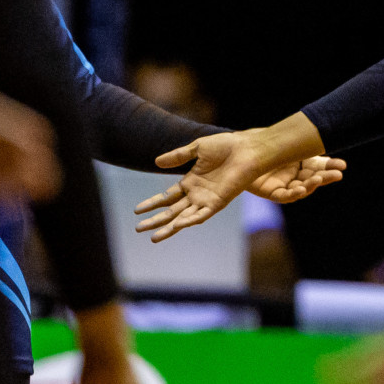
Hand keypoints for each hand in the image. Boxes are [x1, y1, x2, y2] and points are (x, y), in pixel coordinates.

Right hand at [134, 114, 343, 241]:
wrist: (247, 148)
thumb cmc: (226, 146)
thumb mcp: (198, 148)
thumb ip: (179, 156)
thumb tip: (156, 162)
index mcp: (191, 181)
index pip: (167, 197)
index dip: (153, 203)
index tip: (137, 210)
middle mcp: (197, 193)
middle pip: (172, 211)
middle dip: (155, 220)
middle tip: (138, 229)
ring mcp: (207, 199)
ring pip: (183, 217)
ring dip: (169, 227)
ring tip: (153, 237)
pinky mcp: (218, 202)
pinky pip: (202, 214)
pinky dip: (190, 220)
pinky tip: (177, 226)